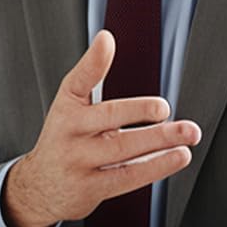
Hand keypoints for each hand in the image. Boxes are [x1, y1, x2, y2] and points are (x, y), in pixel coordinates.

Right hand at [3, 30, 201, 226]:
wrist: (40, 186)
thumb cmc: (64, 139)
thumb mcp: (69, 104)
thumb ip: (90, 73)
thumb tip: (106, 39)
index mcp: (67, 106)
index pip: (77, 79)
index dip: (93, 59)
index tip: (106, 40)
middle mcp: (71, 132)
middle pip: (108, 117)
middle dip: (140, 110)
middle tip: (165, 107)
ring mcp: (80, 161)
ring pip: (123, 150)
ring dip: (160, 141)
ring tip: (187, 134)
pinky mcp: (93, 188)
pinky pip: (128, 176)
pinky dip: (156, 166)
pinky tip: (177, 157)